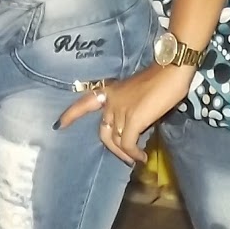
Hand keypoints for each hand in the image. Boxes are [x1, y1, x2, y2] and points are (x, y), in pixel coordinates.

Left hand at [56, 65, 193, 164]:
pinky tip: (142, 156)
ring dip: (126, 153)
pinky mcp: (133, 119)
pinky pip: (128, 143)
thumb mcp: (138, 93)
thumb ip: (131, 107)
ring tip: (136, 158)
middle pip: (103, 132)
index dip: (71, 115)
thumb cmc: (161, 78)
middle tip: (125, 157)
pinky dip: (134, 153)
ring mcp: (121, 110)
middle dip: (112, 148)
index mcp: (111, 91)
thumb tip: (136, 126)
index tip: (58, 125)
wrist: (171, 70)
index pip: (85, 103)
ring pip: (116, 140)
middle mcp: (112, 101)